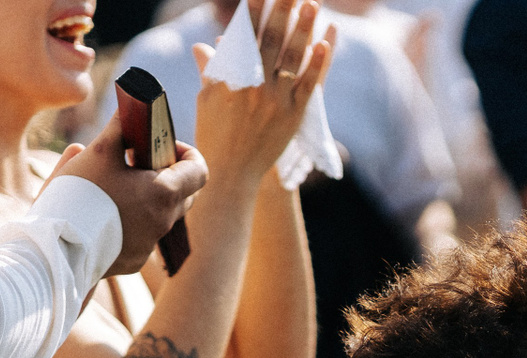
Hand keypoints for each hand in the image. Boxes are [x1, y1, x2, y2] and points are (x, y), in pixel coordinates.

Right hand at [53, 115, 207, 276]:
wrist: (57, 245)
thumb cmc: (79, 193)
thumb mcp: (99, 151)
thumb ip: (121, 126)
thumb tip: (133, 105)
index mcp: (164, 193)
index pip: (199, 171)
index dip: (187, 154)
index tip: (165, 145)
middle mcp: (164, 222)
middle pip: (183, 194)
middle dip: (167, 175)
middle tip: (138, 163)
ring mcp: (150, 244)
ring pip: (161, 216)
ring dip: (147, 198)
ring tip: (116, 185)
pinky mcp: (133, 259)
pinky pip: (141, 236)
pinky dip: (131, 221)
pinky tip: (102, 214)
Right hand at [190, 0, 336, 190]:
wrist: (231, 172)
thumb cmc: (215, 134)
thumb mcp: (208, 99)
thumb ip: (210, 70)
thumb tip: (203, 45)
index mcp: (230, 74)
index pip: (244, 34)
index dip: (254, 10)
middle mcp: (252, 83)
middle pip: (271, 38)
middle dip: (282, 9)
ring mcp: (275, 99)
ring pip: (292, 57)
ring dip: (303, 28)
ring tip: (312, 4)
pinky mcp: (293, 116)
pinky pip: (307, 86)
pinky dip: (316, 64)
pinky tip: (323, 44)